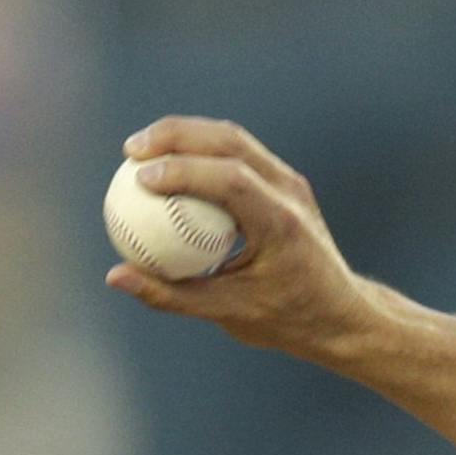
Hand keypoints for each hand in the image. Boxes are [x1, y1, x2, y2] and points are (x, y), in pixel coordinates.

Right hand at [104, 117, 374, 362]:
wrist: (340, 315)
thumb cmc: (287, 319)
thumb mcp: (230, 314)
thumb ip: (171, 295)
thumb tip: (115, 276)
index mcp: (282, 224)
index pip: (231, 179)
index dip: (183, 170)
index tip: (140, 177)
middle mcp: (290, 194)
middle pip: (230, 142)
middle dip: (175, 136)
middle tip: (130, 151)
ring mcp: (291, 184)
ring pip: (235, 139)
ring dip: (186, 135)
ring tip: (141, 150)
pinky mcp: (286, 183)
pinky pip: (239, 153)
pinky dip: (202, 150)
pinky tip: (168, 163)